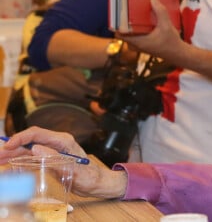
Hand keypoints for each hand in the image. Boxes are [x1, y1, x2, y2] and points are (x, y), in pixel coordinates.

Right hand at [0, 127, 126, 198]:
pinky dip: (19, 158)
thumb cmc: (89, 176)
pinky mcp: (51, 158)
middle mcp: (57, 142)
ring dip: (13, 152)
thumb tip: (36, 149)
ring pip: (29, 148)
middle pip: (30, 140)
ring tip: (0, 159)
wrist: (97, 182)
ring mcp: (53, 150)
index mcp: (63, 141)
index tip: (8, 146)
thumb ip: (55, 159)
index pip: (38, 134)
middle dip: (13, 146)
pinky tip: (9, 162)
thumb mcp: (73, 170)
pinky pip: (32, 156)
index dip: (21, 137)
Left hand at [120, 0, 187, 64]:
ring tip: (134, 11)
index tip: (118, 12)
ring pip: (128, 33)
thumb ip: (160, 11)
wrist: (177, 53)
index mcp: (137, 41)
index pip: (119, 33)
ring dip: (130, 24)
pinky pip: (134, 35)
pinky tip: (143, 19)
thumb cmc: (171, 42)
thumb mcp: (167, 25)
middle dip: (124, 20)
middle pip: (123, 31)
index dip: (116, 23)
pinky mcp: (142, 44)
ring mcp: (138, 45)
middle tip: (127, 8)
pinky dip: (136, 28)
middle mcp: (135, 45)